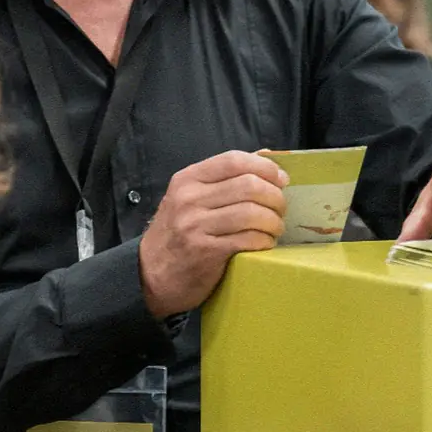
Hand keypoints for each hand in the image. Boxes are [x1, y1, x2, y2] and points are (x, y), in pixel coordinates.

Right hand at [139, 150, 287, 318]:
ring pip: (251, 213)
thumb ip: (224, 177)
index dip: (265, 167)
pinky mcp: (205, 252)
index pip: (234, 160)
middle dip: (275, 197)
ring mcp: (195, 226)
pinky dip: (264, 240)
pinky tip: (265, 243)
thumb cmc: (177, 233)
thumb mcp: (190, 198)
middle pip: (248, 185)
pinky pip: (248, 239)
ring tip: (275, 227)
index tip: (281, 179)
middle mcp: (189, 199)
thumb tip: (267, 156)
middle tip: (281, 208)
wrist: (149, 275)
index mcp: (187, 179)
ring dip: (273, 221)